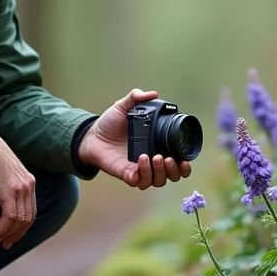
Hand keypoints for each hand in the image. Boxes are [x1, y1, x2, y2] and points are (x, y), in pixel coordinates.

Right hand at [0, 127, 35, 248]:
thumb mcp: (4, 174)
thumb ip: (8, 187)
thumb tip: (2, 201)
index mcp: (29, 182)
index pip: (31, 211)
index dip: (22, 226)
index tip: (11, 235)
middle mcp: (29, 186)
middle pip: (28, 218)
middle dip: (17, 234)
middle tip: (6, 243)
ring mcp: (21, 189)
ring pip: (20, 220)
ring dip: (9, 233)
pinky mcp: (10, 192)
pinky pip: (10, 217)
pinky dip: (3, 229)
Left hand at [78, 89, 192, 189]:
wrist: (91, 135)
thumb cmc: (110, 123)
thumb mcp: (123, 107)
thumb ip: (136, 97)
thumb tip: (153, 93)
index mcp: (156, 147)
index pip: (177, 162)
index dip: (184, 165)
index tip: (184, 160)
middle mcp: (150, 160)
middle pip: (171, 176)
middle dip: (174, 170)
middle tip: (167, 158)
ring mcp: (138, 168)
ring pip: (157, 181)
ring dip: (159, 172)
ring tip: (154, 157)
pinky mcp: (126, 174)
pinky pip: (139, 182)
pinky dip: (142, 175)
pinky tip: (139, 162)